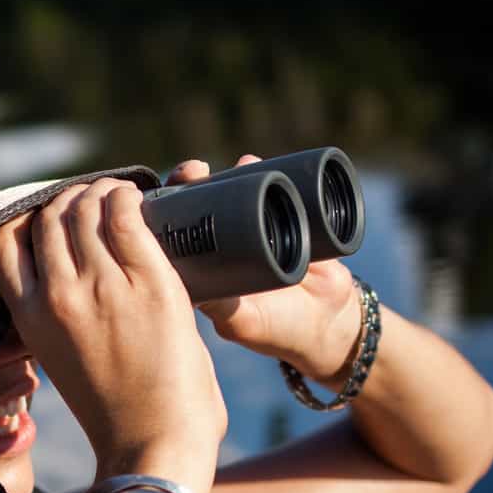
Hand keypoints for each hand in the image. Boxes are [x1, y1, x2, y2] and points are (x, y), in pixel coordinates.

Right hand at [0, 178, 225, 492]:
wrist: (154, 446)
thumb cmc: (116, 414)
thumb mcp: (60, 359)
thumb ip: (56, 317)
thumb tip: (69, 282)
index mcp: (29, 318)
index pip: (4, 243)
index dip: (28, 219)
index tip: (54, 219)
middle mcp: (58, 296)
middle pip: (49, 215)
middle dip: (71, 199)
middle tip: (98, 203)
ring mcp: (103, 287)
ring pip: (86, 207)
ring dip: (103, 192)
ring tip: (122, 197)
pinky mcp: (150, 283)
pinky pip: (127, 215)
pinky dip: (131, 197)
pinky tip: (142, 199)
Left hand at [169, 157, 365, 386]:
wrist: (331, 320)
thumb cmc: (279, 330)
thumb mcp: (244, 321)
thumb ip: (221, 306)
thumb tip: (188, 285)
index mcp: (205, 272)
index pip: (176, 235)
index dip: (165, 214)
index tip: (161, 195)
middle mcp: (222, 248)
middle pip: (197, 207)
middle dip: (189, 186)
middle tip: (191, 171)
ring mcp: (251, 232)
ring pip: (228, 194)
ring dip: (220, 175)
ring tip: (216, 165)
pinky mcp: (282, 221)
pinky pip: (265, 190)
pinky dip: (256, 173)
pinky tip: (250, 161)